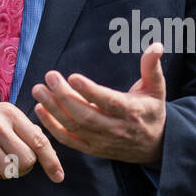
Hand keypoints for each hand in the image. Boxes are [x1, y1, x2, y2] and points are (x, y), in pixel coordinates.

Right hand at [0, 96, 61, 185]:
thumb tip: (47, 150)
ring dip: (3, 171)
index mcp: (10, 113)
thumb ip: (24, 129)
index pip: (39, 141)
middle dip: (23, 167)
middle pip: (27, 161)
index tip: (58, 177)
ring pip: (9, 172)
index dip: (51, 161)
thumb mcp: (0, 114)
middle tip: (11, 161)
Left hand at [31, 43, 165, 164]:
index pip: (109, 102)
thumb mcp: (157, 89)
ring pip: (74, 127)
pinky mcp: (93, 150)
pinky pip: (69, 140)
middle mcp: (116, 129)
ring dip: (53, 109)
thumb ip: (152, 67)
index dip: (90, 91)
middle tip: (50, 77)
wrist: (154, 147)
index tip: (73, 77)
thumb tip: (156, 45)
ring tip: (39, 90)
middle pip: (86, 115)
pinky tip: (40, 110)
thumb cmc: (152, 111)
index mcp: (132, 112)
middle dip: (64, 96)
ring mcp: (102, 142)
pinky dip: (52, 127)